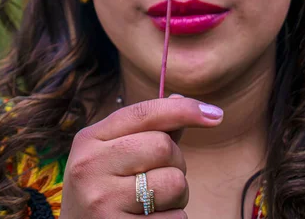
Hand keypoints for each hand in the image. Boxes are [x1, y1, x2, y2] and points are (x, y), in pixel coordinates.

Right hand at [60, 95, 222, 217]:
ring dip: (178, 195)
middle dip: (175, 161)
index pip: (144, 113)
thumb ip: (147, 129)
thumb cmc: (103, 192)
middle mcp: (90, 167)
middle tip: (160, 176)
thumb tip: (182, 100)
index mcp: (89, 139)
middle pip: (163, 146)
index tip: (215, 114)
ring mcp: (102, 202)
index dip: (183, 110)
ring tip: (155, 203)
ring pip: (175, 183)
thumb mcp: (113, 155)